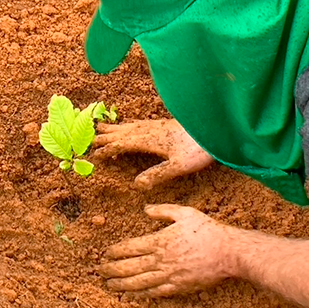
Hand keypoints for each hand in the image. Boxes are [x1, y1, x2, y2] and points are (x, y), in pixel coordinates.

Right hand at [93, 119, 213, 187]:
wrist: (217, 131)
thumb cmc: (199, 150)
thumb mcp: (178, 167)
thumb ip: (157, 175)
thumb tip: (136, 185)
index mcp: (151, 140)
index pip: (123, 144)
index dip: (108, 149)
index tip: (95, 155)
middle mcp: (153, 131)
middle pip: (124, 132)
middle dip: (107, 135)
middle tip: (91, 137)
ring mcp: (160, 126)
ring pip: (132, 125)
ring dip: (117, 127)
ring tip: (105, 127)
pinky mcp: (168, 124)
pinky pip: (142, 123)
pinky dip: (131, 124)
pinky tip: (134, 125)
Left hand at [98, 204, 232, 297]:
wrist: (228, 252)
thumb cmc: (207, 230)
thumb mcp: (184, 213)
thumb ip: (162, 211)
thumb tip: (145, 209)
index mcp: (160, 240)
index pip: (130, 247)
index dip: (115, 251)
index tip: (105, 253)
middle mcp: (161, 260)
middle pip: (129, 267)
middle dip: (112, 270)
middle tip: (100, 271)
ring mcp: (169, 275)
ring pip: (139, 282)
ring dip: (122, 285)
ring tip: (109, 286)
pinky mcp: (178, 287)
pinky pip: (155, 292)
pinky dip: (141, 295)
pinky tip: (132, 295)